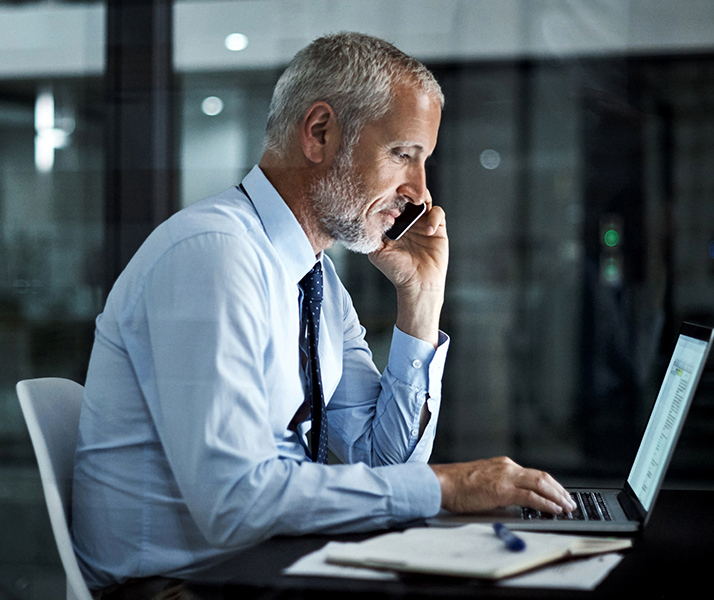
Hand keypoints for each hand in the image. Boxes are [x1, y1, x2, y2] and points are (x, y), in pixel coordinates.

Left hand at [368, 193, 447, 345]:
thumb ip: (373, 235)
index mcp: (394, 224)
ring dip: (421, 198)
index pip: (392, 203)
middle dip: (405, 193)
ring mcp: (424, 223)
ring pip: (424, 199)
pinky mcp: (438, 228)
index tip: (386, 200)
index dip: (390, 198)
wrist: (417, 284)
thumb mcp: (377, 252)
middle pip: (408, 197)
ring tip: (416, 206)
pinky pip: (438, 212)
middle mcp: (409, 221)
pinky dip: (433, 216)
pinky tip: (428, 230)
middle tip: (402, 195)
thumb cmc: (396, 271)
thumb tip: (366, 216)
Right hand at [430, 457, 576, 514]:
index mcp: (503, 465)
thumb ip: (499, 487)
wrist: (441, 482)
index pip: (534, 474)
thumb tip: (511, 501)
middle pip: (542, 477)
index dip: (550, 485)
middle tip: (569, 501)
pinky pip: (531, 497)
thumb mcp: (483, 481)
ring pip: (541, 484)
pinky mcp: (503, 490)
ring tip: (566, 507)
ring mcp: (506, 477)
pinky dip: (546, 503)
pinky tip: (553, 510)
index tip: (559, 494)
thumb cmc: (456, 485)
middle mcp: (508, 467)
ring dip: (557, 496)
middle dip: (559, 490)